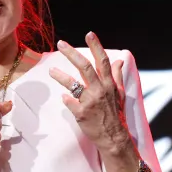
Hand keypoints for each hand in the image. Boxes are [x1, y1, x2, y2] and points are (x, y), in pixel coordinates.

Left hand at [49, 32, 132, 154]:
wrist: (113, 138)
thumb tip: (119, 60)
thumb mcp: (120, 94)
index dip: (96, 46)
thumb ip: (117, 76)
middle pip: (84, 67)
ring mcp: (90, 102)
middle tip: (60, 44)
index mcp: (109, 84)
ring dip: (60, 76)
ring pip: (73, 84)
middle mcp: (100, 90)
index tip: (89, 34)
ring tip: (51, 70)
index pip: (103, 61)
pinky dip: (65, 98)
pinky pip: (69, 102)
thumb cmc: (115, 115)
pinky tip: (63, 97)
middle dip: (72, 54)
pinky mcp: (81, 113)